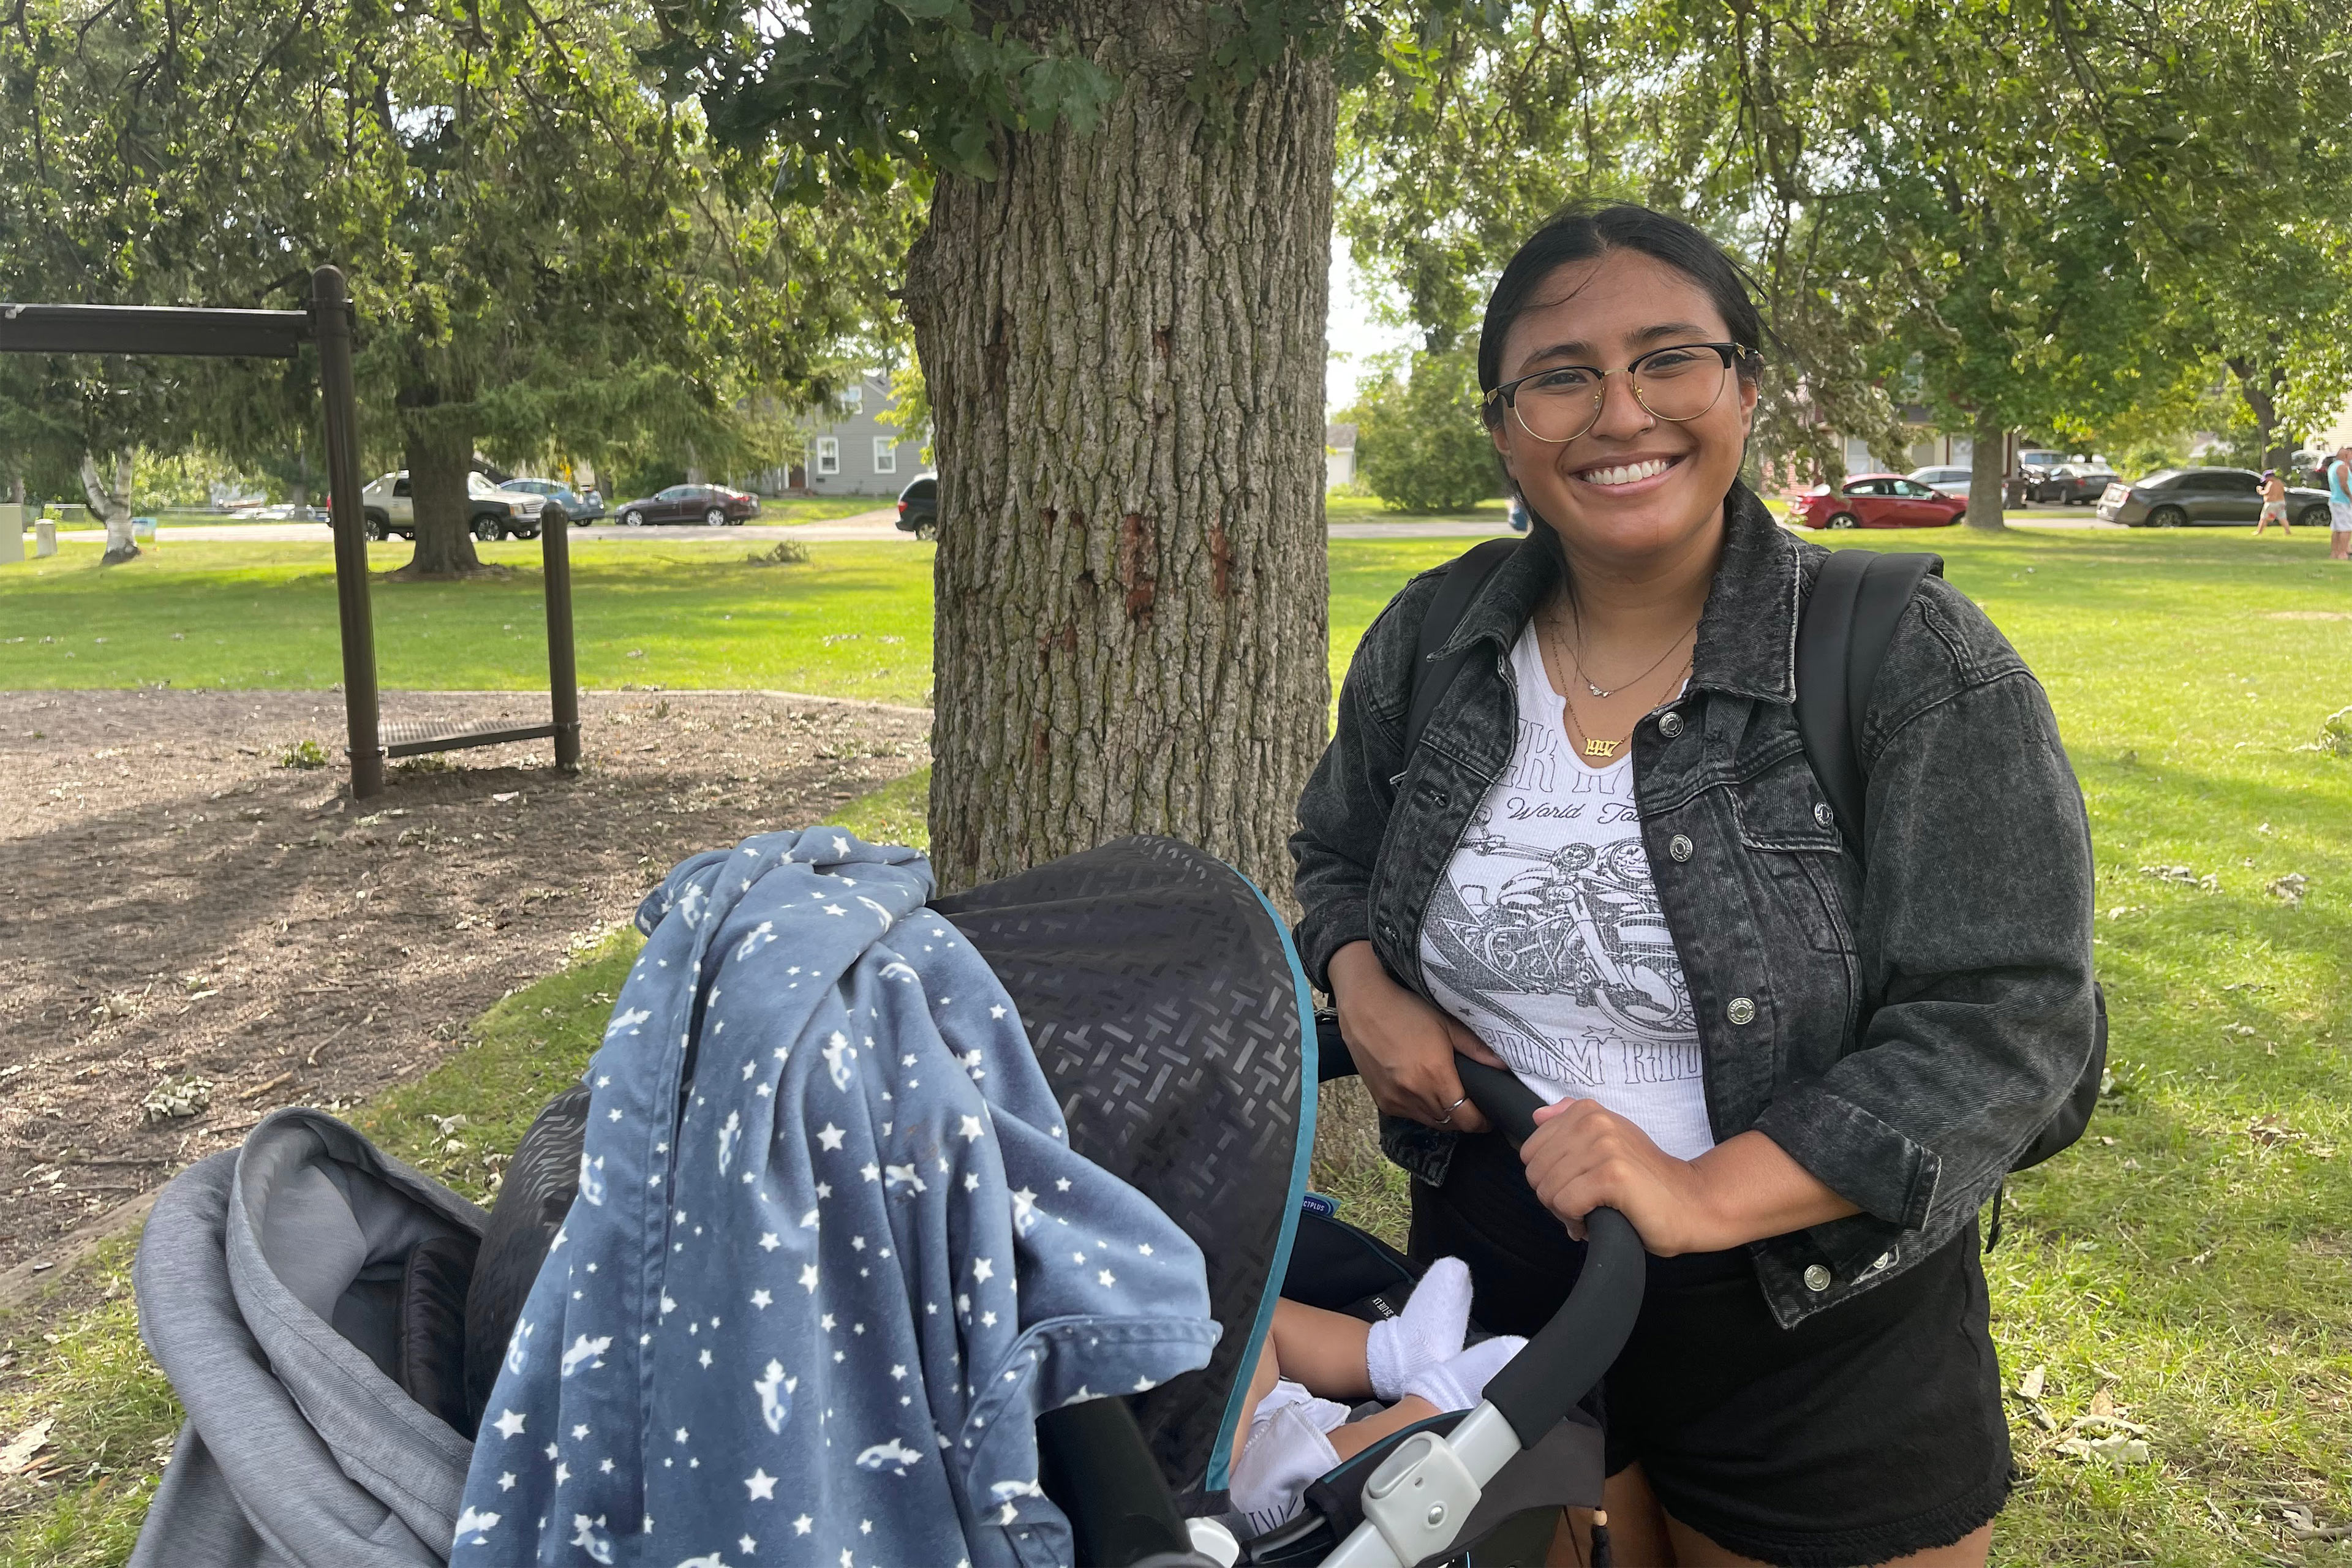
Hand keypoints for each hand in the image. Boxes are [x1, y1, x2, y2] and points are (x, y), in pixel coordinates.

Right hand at [1327, 942, 1506, 1133]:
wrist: (1363, 1004)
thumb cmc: (1406, 1009)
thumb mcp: (1446, 1023)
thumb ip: (1476, 1048)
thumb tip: (1504, 1065)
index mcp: (1435, 1076)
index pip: (1466, 1118)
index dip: (1481, 1121)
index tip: (1488, 1115)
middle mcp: (1414, 1094)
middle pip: (1449, 1123)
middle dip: (1464, 1119)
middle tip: (1473, 1105)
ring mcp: (1394, 1100)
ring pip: (1429, 1122)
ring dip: (1443, 1116)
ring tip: (1450, 1099)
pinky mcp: (1381, 1100)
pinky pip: (1409, 1114)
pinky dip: (1421, 1110)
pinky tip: (1423, 1092)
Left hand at [1521, 1106, 1863, 1256]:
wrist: (1700, 1209)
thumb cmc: (1655, 1188)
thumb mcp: (1613, 1152)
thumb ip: (1575, 1129)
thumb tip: (1540, 1119)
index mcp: (1591, 1116)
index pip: (1531, 1146)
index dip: (1548, 1178)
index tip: (1580, 1196)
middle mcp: (1595, 1124)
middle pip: (1533, 1167)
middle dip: (1553, 1197)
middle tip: (1592, 1210)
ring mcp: (1605, 1148)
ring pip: (1545, 1186)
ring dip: (1565, 1212)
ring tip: (1602, 1216)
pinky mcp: (1612, 1175)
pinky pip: (1564, 1202)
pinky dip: (1577, 1222)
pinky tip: (1605, 1226)